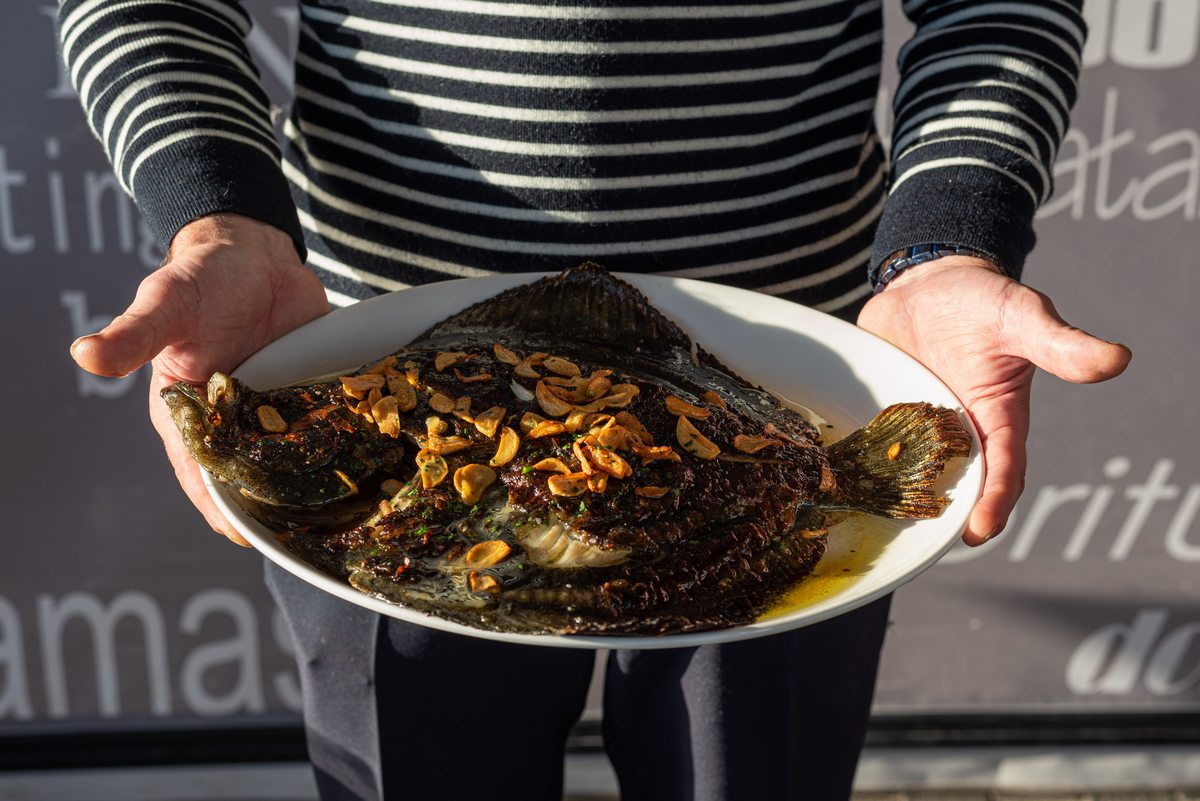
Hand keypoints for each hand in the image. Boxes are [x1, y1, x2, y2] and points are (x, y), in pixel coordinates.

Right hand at [69, 214, 329, 544]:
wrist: (251, 252)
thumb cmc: (199, 278)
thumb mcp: (168, 303)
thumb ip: (136, 334)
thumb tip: (85, 354)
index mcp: (189, 415)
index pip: (201, 475)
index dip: (221, 508)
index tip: (247, 538)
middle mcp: (233, 422)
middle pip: (253, 479)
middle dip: (276, 505)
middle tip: (309, 533)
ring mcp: (275, 411)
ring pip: (294, 462)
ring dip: (314, 481)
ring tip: (345, 513)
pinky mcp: (308, 393)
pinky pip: (326, 428)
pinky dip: (342, 444)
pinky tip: (369, 464)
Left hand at [857, 256, 1130, 545]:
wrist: (930, 280)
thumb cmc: (985, 299)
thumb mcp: (1021, 317)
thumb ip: (1061, 344)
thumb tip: (1116, 360)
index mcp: (998, 419)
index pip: (1003, 472)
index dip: (993, 504)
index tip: (977, 533)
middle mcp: (958, 431)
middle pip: (952, 484)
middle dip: (938, 514)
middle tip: (915, 543)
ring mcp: (916, 426)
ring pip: (905, 472)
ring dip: (893, 493)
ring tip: (868, 518)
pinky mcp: (884, 413)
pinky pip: (870, 445)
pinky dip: (858, 461)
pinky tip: (834, 476)